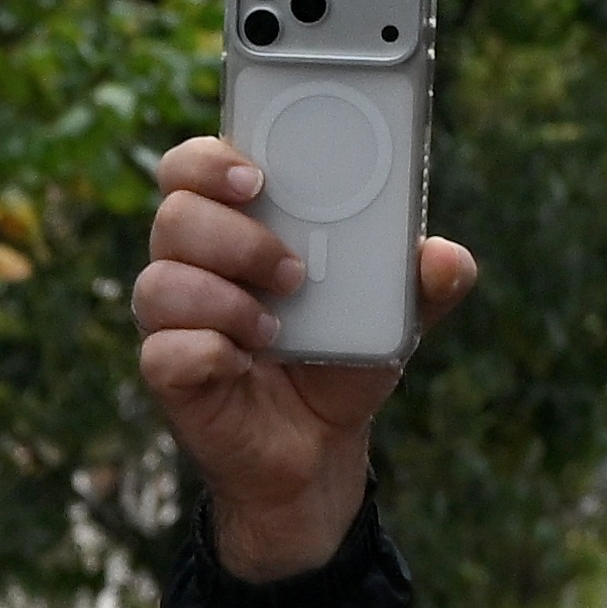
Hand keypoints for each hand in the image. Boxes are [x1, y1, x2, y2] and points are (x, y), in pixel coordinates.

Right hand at [136, 137, 483, 583]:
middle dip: (236, 237)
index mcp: (236, 223)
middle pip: (174, 214)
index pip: (192, 167)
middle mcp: (192, 262)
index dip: (210, 161)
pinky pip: (164, 349)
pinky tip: (245, 364)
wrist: (318, 446)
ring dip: (225, 300)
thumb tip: (445, 258)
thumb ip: (425, 281)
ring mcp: (174, 318)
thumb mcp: (394, 315)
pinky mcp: (168, 372)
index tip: (256, 177)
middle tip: (294, 272)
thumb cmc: (340, 358)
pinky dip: (211, 351)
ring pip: (161, 281)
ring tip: (276, 328)